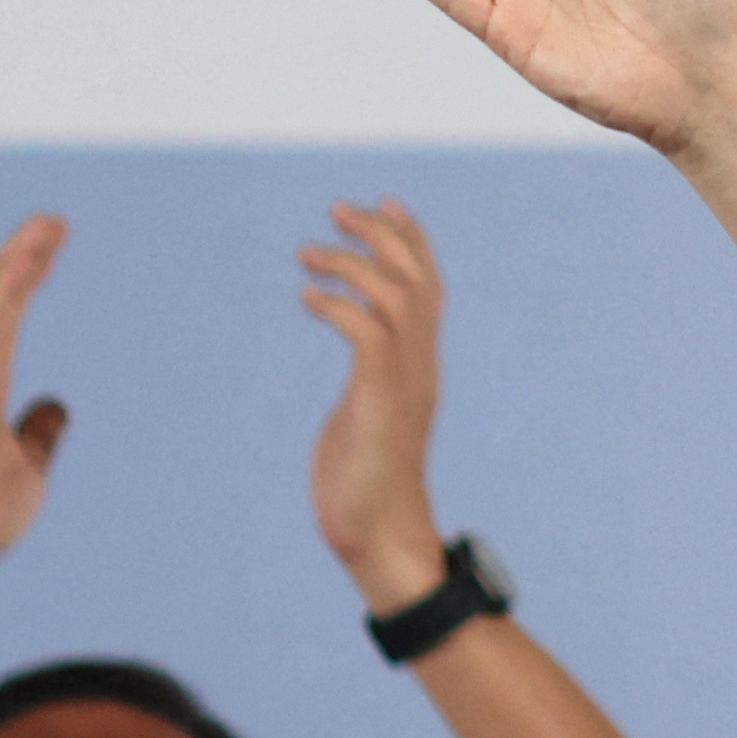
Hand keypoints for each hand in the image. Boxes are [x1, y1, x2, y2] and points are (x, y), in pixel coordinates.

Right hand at [0, 217, 70, 575]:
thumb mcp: (29, 465)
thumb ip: (39, 433)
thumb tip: (55, 408)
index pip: (9, 323)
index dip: (27, 284)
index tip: (50, 249)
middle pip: (0, 306)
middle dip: (25, 261)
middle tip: (53, 221)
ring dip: (18, 265)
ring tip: (46, 226)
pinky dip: (3, 294)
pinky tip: (22, 263)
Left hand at [302, 199, 451, 603]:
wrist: (379, 534)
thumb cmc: (366, 486)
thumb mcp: (369, 418)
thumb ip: (370, 387)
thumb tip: (357, 384)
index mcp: (420, 365)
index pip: (428, 287)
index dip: (412, 241)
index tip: (385, 203)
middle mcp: (421, 364)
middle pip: (417, 279)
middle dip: (382, 236)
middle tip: (338, 211)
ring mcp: (404, 382)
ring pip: (395, 298)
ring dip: (352, 266)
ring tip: (307, 256)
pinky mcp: (379, 400)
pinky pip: (367, 336)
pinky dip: (339, 308)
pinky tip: (309, 300)